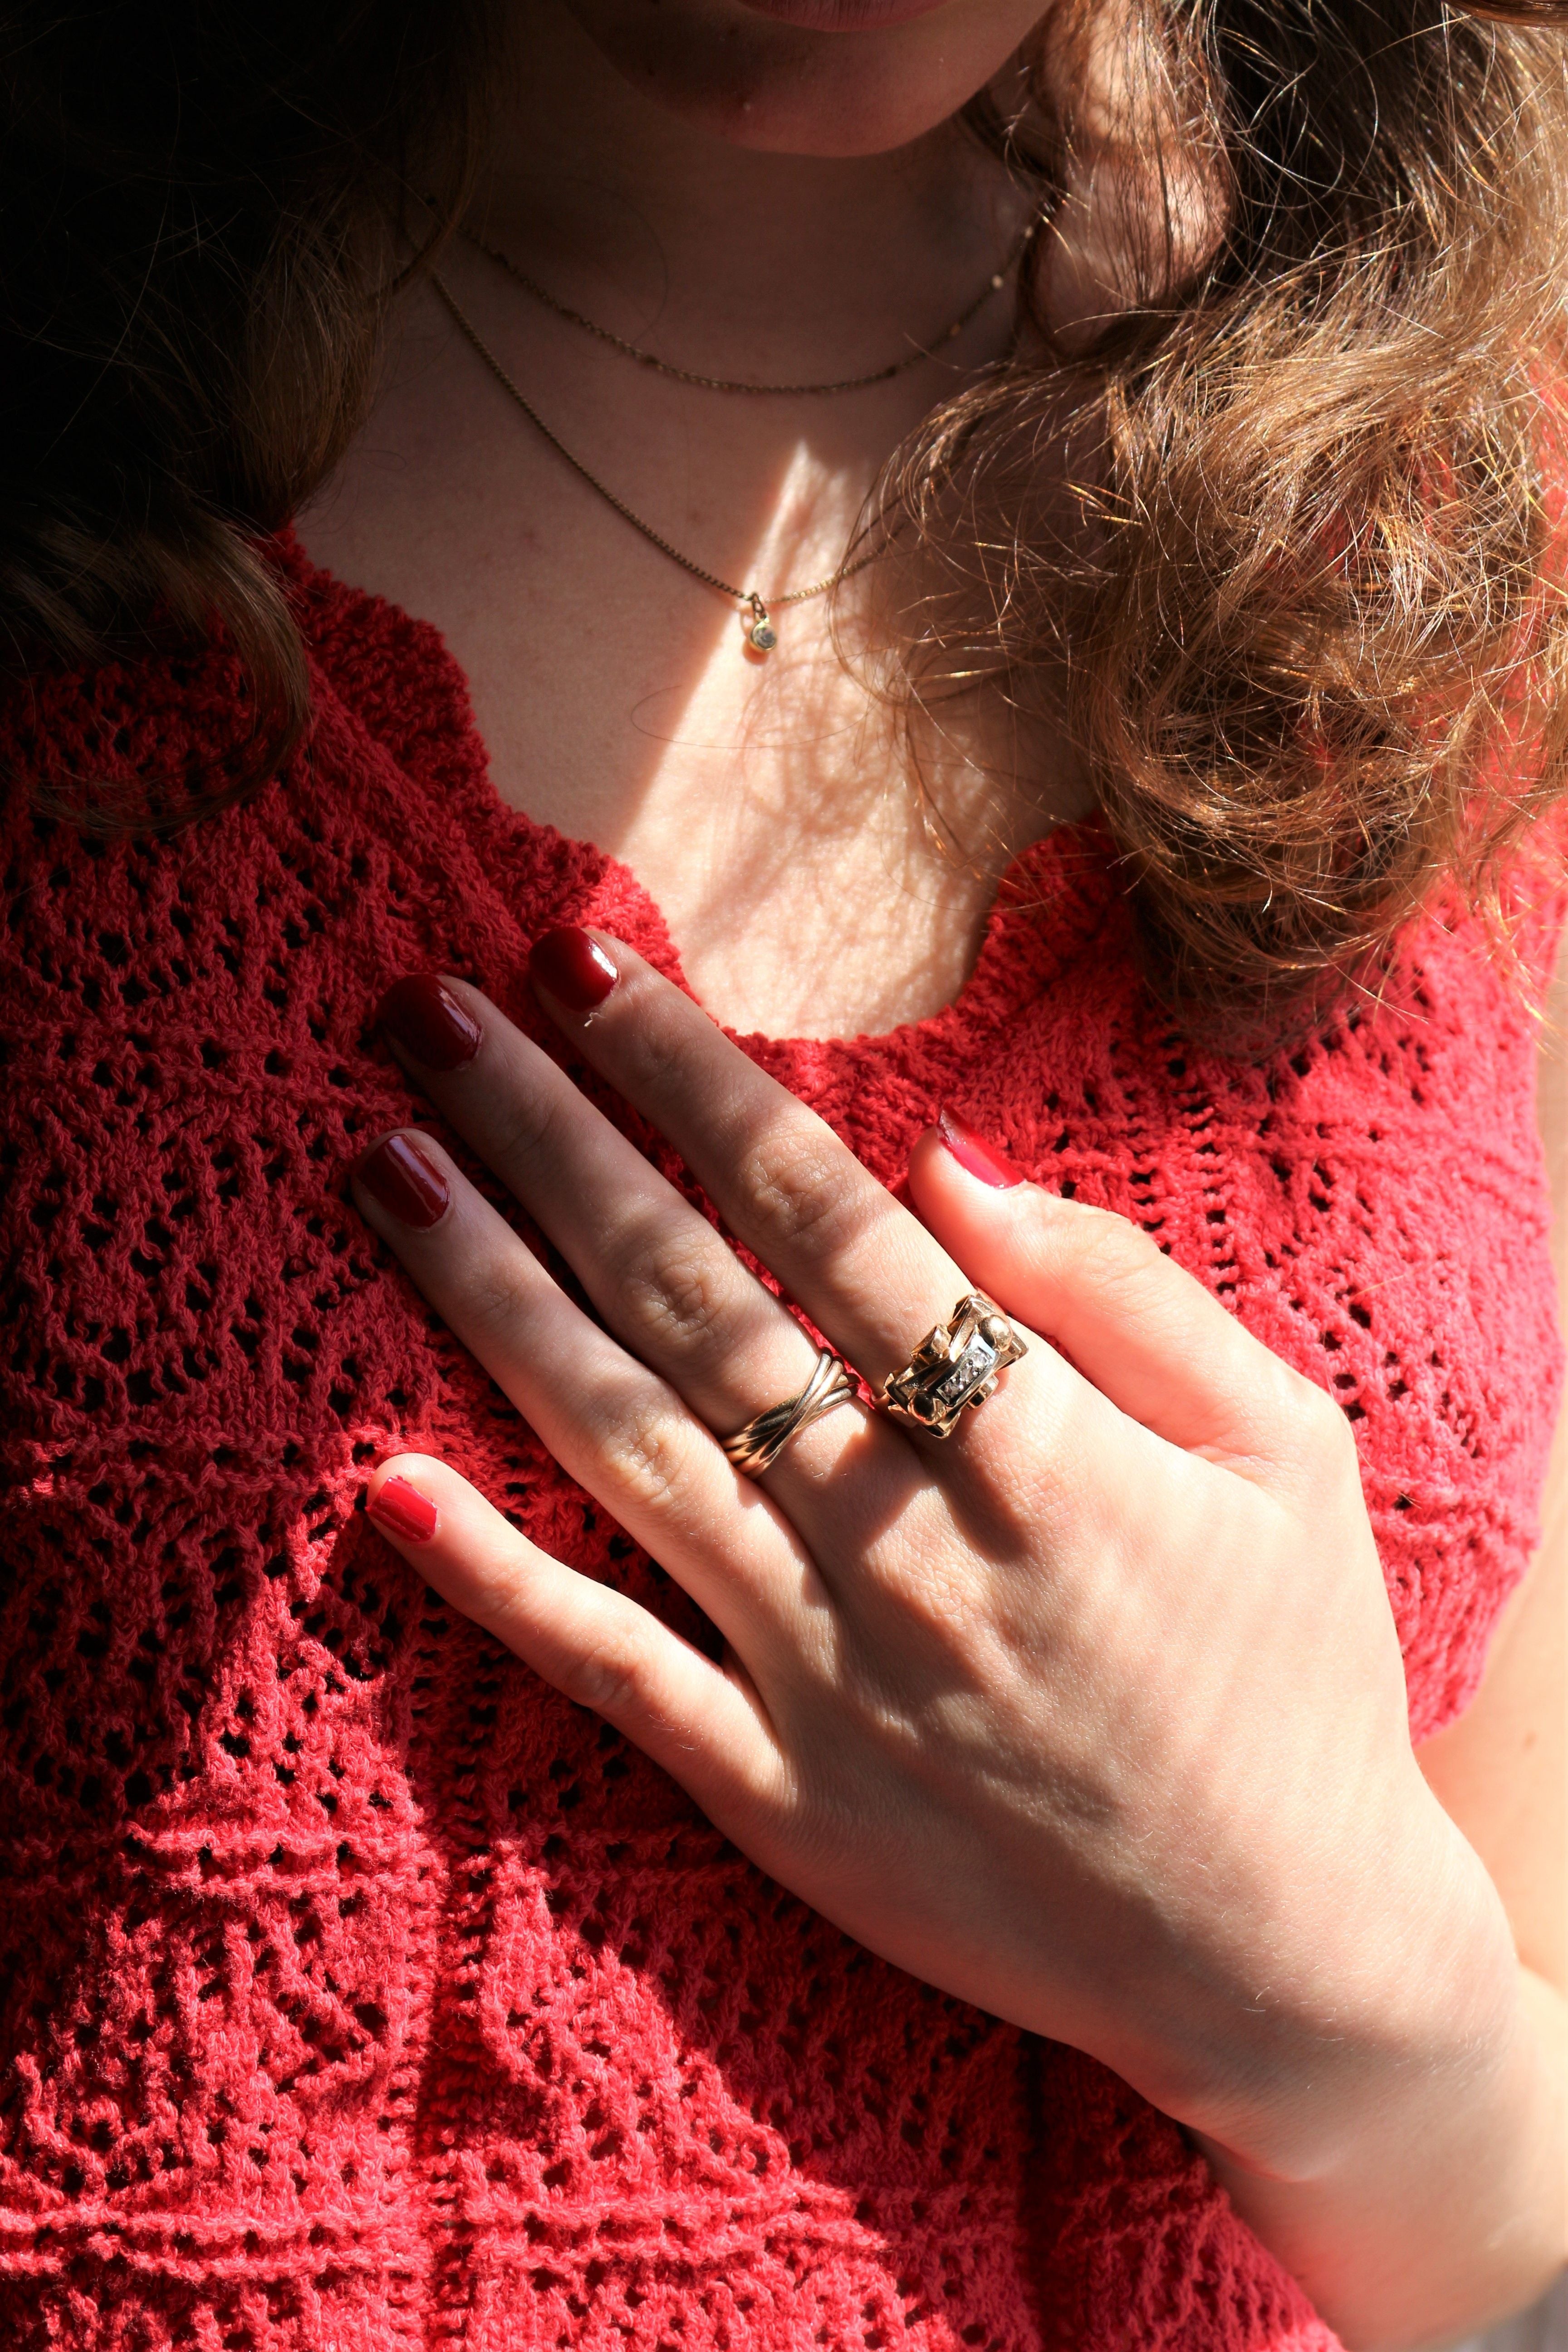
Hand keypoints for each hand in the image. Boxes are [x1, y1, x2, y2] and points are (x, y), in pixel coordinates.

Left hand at [349, 934, 1512, 2188]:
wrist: (1292, 1964)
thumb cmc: (1301, 1682)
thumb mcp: (1292, 1454)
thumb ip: (1123, 1293)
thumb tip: (945, 1164)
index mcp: (1038, 1443)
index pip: (823, 1217)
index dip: (691, 1081)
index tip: (586, 971)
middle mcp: (906, 1542)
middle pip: (690, 1301)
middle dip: (549, 1141)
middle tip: (430, 1015)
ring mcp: (825, 1677)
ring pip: (624, 1452)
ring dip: (489, 1301)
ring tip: (384, 1169)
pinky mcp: (778, 1800)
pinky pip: (610, 1676)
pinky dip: (492, 1584)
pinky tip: (384, 1483)